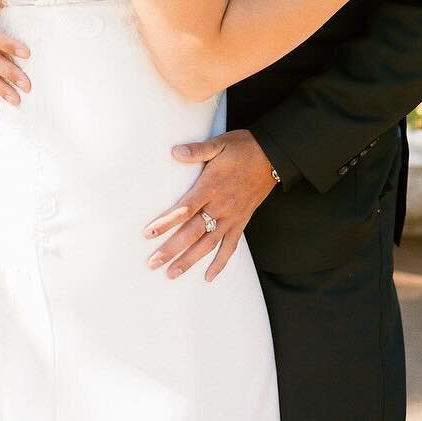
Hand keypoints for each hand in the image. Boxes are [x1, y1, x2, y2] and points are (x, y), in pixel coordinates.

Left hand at [143, 129, 277, 281]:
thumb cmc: (243, 148)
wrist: (273, 156)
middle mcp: (220, 206)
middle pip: (192, 233)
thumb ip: (197, 150)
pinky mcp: (241, 222)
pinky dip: (220, 263)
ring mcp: (232, 217)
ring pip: (208, 244)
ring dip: (190, 260)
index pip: (184, 209)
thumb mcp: (219, 143)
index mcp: (211, 187)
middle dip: (171, 249)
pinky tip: (208, 277)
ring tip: (172, 274)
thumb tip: (175, 151)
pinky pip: (230, 246)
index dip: (166, 222)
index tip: (148, 233)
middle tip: (153, 263)